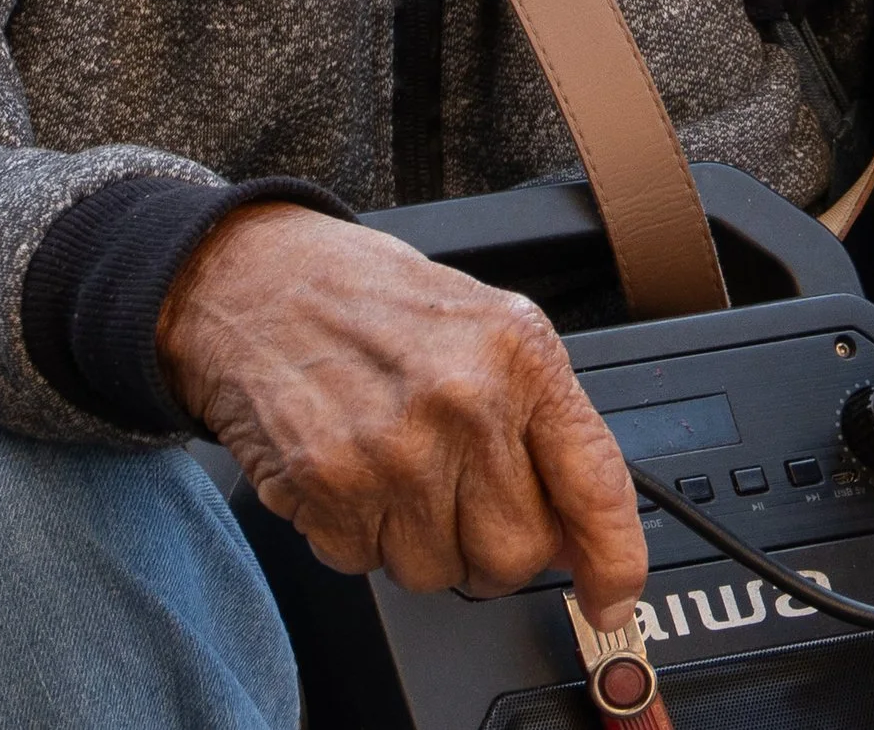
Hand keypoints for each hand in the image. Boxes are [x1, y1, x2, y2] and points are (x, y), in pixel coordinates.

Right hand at [159, 203, 646, 620]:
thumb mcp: (484, 327)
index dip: (613, 557)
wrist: (259, 279)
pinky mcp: (329, 486)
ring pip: (440, 572)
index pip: (594, 482)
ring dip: (421, 540)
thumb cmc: (373, 301)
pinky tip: (352, 469)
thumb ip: (539, 419)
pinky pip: (368, 565)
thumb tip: (579, 529)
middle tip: (461, 494)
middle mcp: (463, 401)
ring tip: (396, 464)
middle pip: (517, 553)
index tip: (611, 594)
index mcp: (517, 352)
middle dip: (494, 544)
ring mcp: (393, 449)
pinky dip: (360, 534)